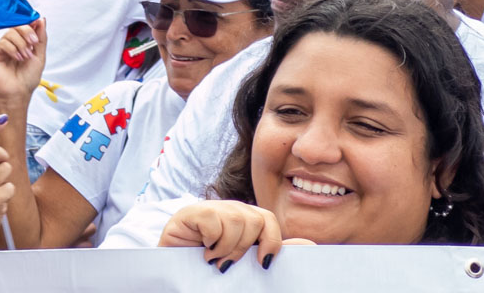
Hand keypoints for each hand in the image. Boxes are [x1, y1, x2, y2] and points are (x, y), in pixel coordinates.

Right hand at [0, 19, 45, 107]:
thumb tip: (42, 19)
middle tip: (32, 43)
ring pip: (10, 33)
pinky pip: (2, 42)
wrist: (19, 92)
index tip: (37, 22)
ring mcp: (2, 46)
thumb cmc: (28, 78)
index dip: (31, 22)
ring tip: (25, 56)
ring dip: (21, 44)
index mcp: (23, 41)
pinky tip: (17, 58)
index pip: (25, 25)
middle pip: (17, 25)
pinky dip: (12, 49)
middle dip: (27, 32)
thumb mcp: (40, 56)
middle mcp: (12, 42)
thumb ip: (41, 37)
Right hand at [159, 200, 284, 270]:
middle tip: (228, 264)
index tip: (263, 264)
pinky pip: (213, 219)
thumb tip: (310, 245)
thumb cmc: (210, 269)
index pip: (268, 218)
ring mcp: (208, 209)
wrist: (174, 274)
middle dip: (244, 248)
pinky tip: (203, 251)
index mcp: (244, 220)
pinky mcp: (189, 213)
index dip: (272, 240)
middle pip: (254, 218)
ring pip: (236, 220)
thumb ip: (272, 250)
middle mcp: (228, 210)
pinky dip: (211, 241)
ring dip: (226, 248)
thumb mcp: (244, 261)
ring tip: (214, 260)